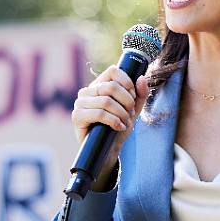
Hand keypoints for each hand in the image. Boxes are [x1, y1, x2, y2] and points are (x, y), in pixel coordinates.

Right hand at [71, 66, 149, 185]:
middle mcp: (87, 91)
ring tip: (125, 122)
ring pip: (106, 101)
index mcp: (99, 85)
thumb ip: (139, 94)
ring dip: (121, 113)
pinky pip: (99, 113)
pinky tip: (118, 127)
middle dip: (127, 101)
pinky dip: (113, 121)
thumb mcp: (132, 110)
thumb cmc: (118, 127)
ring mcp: (80, 103)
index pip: (113, 71)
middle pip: (111, 87)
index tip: (133, 95)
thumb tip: (142, 78)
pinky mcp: (77, 116)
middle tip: (130, 113)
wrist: (108, 149)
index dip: (127, 81)